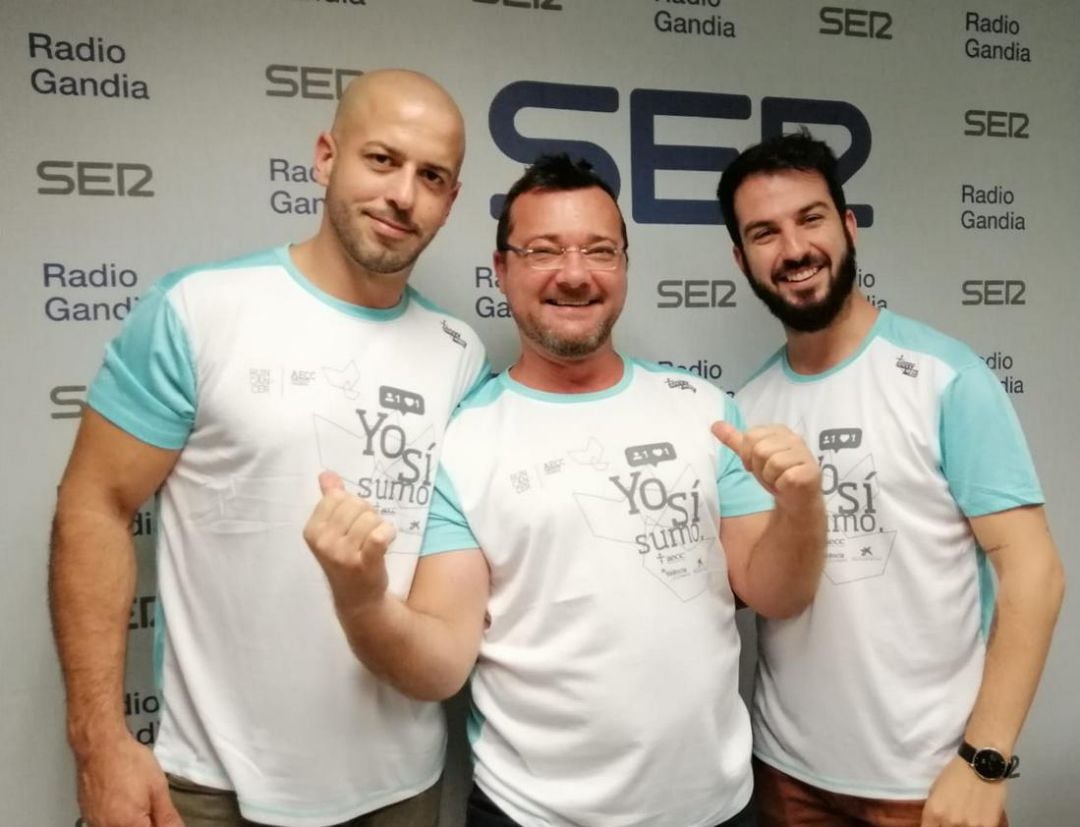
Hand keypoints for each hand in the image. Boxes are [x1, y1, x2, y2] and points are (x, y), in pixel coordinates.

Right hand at [75, 733, 181, 826]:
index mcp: (129, 825)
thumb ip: (166, 816)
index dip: (158, 825)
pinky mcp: (87, 816)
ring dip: (132, 822)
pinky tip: (124, 803)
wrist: (100, 747)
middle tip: (151, 806)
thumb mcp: (157, 787)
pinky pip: (106, 825)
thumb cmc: (132, 763)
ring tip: (137, 800)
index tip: (162, 817)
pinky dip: (118, 820)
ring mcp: (95, 824)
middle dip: (146, 823)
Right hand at [303, 471, 396, 607]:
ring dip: (379, 525)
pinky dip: (388, 532)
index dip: (352, 505)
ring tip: (374, 541)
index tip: (353, 522)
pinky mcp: (364, 563)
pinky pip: (380, 534)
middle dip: (367, 514)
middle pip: (356, 505)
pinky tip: (387, 540)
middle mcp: (324, 542)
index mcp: (312, 530)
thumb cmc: (345, 558)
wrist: (357, 598)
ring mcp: (342, 554)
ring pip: (370, 518)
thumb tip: (326, 474)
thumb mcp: (332, 530)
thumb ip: (329, 499)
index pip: (338, 497)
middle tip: (366, 533)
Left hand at [711, 422, 820, 511]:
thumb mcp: (751, 456)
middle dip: (759, 467)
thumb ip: (734, 440)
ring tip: (778, 479)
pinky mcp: (811, 472)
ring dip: (770, 478)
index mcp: (779, 430)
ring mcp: (804, 454)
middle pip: (759, 449)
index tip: (756, 464)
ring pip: (772, 463)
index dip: (748, 455)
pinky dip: (781, 486)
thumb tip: (715, 425)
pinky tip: (787, 486)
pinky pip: (785, 477)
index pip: (750, 436)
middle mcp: (794, 438)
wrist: (795, 498)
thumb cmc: (774, 474)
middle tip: (769, 474)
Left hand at [921, 755, 1006, 826]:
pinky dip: (977, 826)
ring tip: (967, 815)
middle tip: (954, 817)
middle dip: (948, 825)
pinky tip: (978, 817)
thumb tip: (935, 823)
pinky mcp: (988, 826)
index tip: (937, 824)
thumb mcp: (936, 789)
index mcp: (934, 812)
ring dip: (963, 826)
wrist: (983, 765)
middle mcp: (950, 822)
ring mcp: (970, 826)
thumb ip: (935, 809)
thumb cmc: (956, 773)